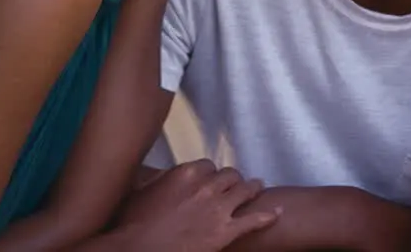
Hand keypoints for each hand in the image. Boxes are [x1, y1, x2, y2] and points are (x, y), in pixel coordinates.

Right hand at [115, 160, 280, 250]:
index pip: (208, 166)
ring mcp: (218, 209)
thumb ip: (158, 179)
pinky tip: (277, 213)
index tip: (210, 180)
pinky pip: (254, 220)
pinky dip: (268, 216)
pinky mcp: (225, 232)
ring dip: (252, 189)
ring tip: (258, 188)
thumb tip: (161, 174)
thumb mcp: (142, 192)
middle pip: (229, 175)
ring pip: (245, 190)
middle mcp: (206, 186)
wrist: (138, 250)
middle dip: (232, 180)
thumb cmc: (133, 225)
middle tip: (235, 185)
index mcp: (186, 173)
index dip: (211, 174)